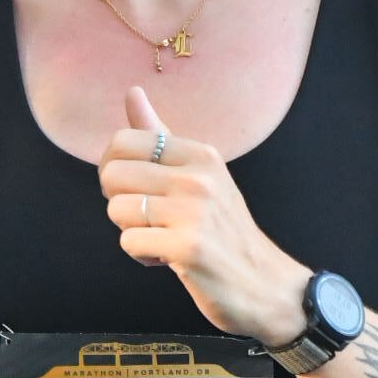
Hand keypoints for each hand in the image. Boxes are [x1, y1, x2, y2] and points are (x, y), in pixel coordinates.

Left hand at [99, 84, 310, 343]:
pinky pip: (128, 242)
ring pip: (117, 210)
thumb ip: (161, 136)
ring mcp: (194, 212)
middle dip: (120, 203)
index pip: (123, 141)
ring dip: (132, 232)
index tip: (134, 189)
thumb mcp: (200, 175)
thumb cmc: (223, 230)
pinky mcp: (188, 247)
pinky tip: (169, 258)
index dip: (114, 169)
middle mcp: (198, 177)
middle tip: (149, 218)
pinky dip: (141, 255)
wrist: (264, 284)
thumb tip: (132, 93)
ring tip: (164, 238)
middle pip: (112, 175)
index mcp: (200, 154)